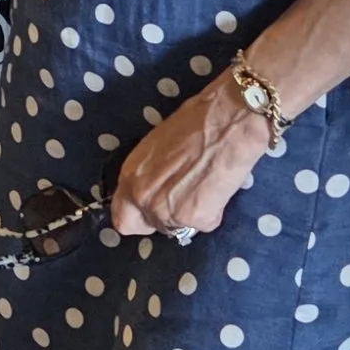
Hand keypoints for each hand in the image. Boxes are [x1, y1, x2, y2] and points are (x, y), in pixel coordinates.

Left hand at [109, 79, 269, 237]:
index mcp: (130, 177)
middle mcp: (143, 199)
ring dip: (192, 213)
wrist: (227, 122)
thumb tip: (158, 186)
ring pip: (179, 227)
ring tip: (206, 186)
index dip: (138, 217)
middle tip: (184, 199)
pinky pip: (205, 223)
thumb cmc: (195, 123)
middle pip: (151, 226)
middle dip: (166, 218)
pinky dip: (214, 211)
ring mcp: (168, 212)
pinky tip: (219, 187)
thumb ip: (150, 174)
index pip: (122, 219)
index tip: (150, 212)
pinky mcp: (197, 219)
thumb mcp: (157, 148)